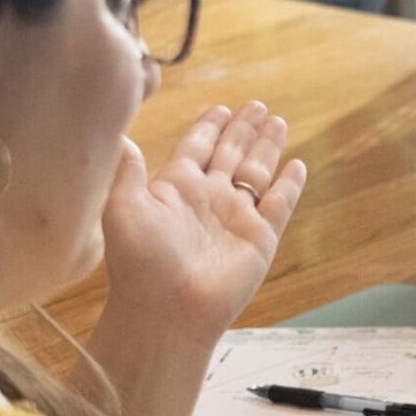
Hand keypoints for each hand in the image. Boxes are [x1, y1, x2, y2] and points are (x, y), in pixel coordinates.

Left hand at [98, 101, 306, 350]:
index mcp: (177, 187)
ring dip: (267, 146)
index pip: (197, 147)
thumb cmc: (139, 263)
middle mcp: (209, 198)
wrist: (167, 310)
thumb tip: (119, 136)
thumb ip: (126, 171)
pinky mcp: (260, 238)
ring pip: (257, 171)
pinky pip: (280, 203)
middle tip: (257, 105)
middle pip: (231, 153)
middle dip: (244, 129)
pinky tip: (296, 164)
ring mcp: (237, 217)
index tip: (220, 108)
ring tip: (277, 121)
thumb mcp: (123, 208)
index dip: (209, 127)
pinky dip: (290, 184)